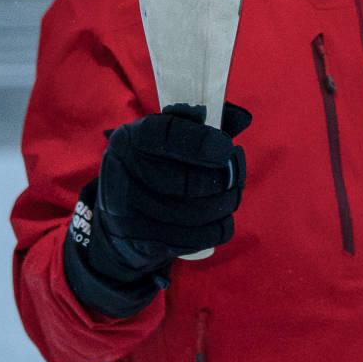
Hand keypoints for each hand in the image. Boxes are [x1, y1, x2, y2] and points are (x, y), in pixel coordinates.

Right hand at [63, 103, 251, 317]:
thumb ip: (201, 125)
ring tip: (232, 198)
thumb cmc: (155, 168)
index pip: (164, 136)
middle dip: (222, 180)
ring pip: (193, 213)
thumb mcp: (167, 140)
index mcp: (129, 139)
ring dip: (224, 205)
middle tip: (236, 178)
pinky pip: (194, 238)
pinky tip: (223, 220)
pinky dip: (217, 229)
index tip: (226, 148)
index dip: (200, 143)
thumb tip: (241, 118)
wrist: (120, 221)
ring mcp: (128, 212)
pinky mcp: (142, 242)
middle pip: (184, 181)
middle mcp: (121, 172)